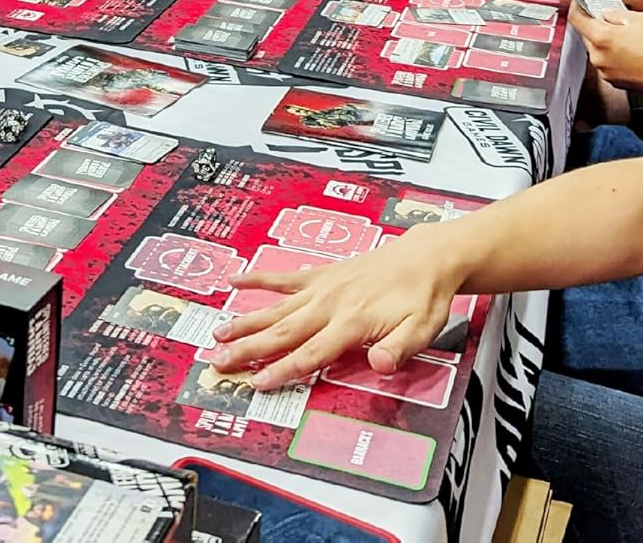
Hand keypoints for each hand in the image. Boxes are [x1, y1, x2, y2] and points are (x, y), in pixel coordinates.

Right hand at [210, 224, 458, 390]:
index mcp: (350, 322)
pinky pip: (284, 278)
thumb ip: (398, 348)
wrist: (425, 258)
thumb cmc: (423, 298)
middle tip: (219, 361)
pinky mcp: (322, 274)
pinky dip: (259, 280)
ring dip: (247, 322)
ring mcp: (322, 287)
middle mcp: (329, 304)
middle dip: (249, 348)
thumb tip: (379, 366)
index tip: (256, 384)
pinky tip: (235, 281)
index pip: (310, 353)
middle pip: (283, 332)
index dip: (282, 370)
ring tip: (218, 333)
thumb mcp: (422, 329)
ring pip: (276, 309)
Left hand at [569, 5, 642, 94]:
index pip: (576, 19)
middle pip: (587, 35)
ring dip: (607, 42)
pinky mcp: (614, 82)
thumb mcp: (639, 18)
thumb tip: (603, 13)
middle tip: (616, 21)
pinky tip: (633, 53)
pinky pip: (607, 63)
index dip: (578, 8)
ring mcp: (605, 71)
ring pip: (598, 50)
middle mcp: (598, 56)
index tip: (581, 3)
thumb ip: (614, 13)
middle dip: (597, 26)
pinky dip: (614, 56)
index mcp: (601, 37)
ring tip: (630, 39)